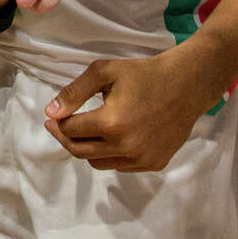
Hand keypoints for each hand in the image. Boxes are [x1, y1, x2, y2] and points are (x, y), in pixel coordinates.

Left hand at [43, 52, 218, 171]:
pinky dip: (109, 154)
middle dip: (65, 137)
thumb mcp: (104, 72)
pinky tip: (111, 136)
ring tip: (86, 129)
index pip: (71, 130)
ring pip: (98, 162)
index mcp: (111, 123)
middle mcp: (126, 147)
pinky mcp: (154, 163)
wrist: (186, 85)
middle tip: (59, 125)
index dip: (58, 122)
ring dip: (87, 148)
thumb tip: (50, 112)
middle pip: (80, 151)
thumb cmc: (143, 74)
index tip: (52, 116)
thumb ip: (74, 93)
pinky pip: (120, 165)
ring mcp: (141, 159)